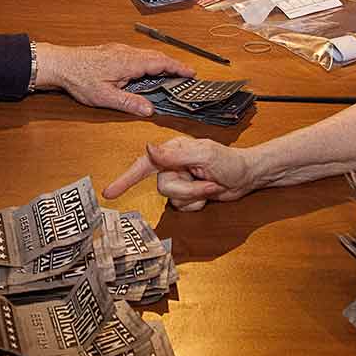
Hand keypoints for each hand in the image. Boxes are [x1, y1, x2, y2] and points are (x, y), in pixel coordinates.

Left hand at [34, 43, 193, 116]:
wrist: (59, 64)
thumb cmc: (79, 79)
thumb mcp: (105, 97)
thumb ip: (129, 103)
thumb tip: (149, 110)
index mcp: (129, 63)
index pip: (161, 63)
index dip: (178, 68)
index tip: (191, 73)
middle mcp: (126, 53)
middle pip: (156, 56)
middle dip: (173, 65)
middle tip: (185, 75)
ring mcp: (119, 50)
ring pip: (146, 54)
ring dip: (160, 62)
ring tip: (169, 73)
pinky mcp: (112, 51)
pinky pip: (137, 53)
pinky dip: (148, 60)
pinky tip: (144, 70)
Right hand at [103, 137, 257, 210]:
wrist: (247, 176)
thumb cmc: (230, 161)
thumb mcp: (203, 154)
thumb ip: (174, 155)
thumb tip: (149, 148)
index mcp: (172, 151)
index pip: (143, 164)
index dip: (125, 178)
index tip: (109, 193)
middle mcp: (172, 166)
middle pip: (163, 188)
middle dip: (187, 189)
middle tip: (206, 181)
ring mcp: (180, 182)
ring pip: (172, 200)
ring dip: (194, 196)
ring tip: (210, 185)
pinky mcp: (188, 195)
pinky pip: (182, 207)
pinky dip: (197, 204)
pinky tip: (208, 194)